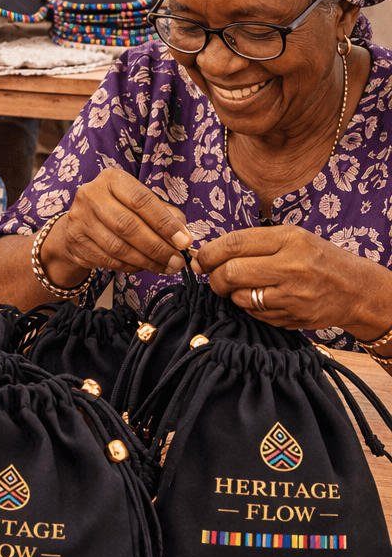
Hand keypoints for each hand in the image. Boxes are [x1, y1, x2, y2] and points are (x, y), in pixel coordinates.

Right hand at [39, 168, 193, 283]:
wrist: (79, 222)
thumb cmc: (119, 210)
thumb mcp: (141, 203)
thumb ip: (165, 215)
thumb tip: (183, 237)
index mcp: (112, 179)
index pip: (141, 200)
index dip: (165, 223)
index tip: (184, 241)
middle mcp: (91, 195)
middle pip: (128, 226)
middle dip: (157, 247)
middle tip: (177, 261)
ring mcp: (80, 218)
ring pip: (118, 247)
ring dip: (146, 261)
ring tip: (166, 267)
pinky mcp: (75, 241)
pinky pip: (108, 260)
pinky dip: (131, 266)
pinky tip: (144, 266)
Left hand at [195, 226, 391, 338]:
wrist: (356, 289)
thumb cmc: (318, 259)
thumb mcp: (293, 238)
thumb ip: (254, 243)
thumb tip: (209, 254)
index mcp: (290, 240)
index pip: (236, 243)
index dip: (209, 252)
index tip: (200, 259)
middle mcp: (292, 267)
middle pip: (232, 273)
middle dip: (215, 277)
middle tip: (214, 277)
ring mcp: (294, 296)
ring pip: (240, 298)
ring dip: (232, 294)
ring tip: (240, 288)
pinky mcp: (294, 318)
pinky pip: (255, 314)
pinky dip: (249, 307)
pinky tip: (259, 299)